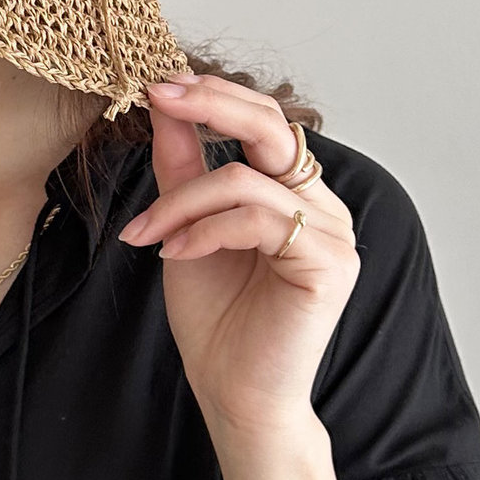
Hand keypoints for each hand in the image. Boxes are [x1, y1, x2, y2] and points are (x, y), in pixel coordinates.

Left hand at [116, 73, 360, 439]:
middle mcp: (323, 206)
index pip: (265, 121)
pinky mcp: (328, 263)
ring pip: (246, 179)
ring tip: (147, 235)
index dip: (213, 96)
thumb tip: (165, 102)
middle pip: (274, 126)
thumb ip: (183, 167)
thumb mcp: (185, 228)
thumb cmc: (216, 320)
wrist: (234, 395)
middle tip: (157, 95)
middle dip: (210, 104)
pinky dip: (204, 230)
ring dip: (181, 201)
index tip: (157, 85)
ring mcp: (332, 233)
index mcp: (296, 194)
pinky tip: (174, 254)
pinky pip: (257, 219)